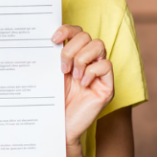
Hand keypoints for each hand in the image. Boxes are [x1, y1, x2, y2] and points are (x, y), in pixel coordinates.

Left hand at [52, 25, 114, 146]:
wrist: (59, 126)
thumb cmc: (54, 101)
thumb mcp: (50, 74)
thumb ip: (53, 56)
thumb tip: (48, 37)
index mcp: (74, 56)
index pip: (76, 31)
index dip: (67, 30)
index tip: (53, 39)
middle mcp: (89, 61)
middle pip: (87, 36)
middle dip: (72, 49)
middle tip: (62, 68)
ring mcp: (99, 73)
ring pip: (99, 45)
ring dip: (82, 58)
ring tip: (73, 75)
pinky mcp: (107, 86)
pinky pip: (106, 65)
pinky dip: (91, 72)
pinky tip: (83, 84)